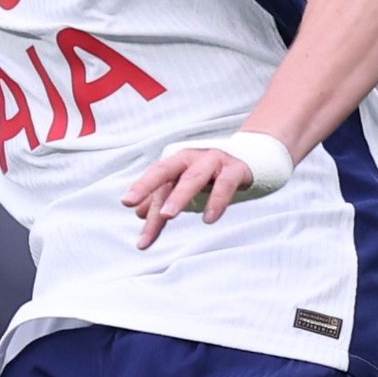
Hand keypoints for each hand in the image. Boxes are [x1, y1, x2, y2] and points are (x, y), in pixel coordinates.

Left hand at [122, 145, 250, 247]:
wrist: (251, 161)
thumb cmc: (213, 176)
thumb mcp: (186, 186)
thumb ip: (165, 199)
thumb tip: (139, 214)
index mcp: (176, 161)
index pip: (155, 177)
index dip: (140, 189)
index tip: (126, 203)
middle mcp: (191, 157)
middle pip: (165, 170)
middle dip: (147, 185)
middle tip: (132, 204)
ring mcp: (214, 161)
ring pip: (193, 178)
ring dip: (178, 196)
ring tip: (167, 216)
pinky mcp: (236, 169)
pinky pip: (224, 185)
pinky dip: (216, 202)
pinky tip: (208, 219)